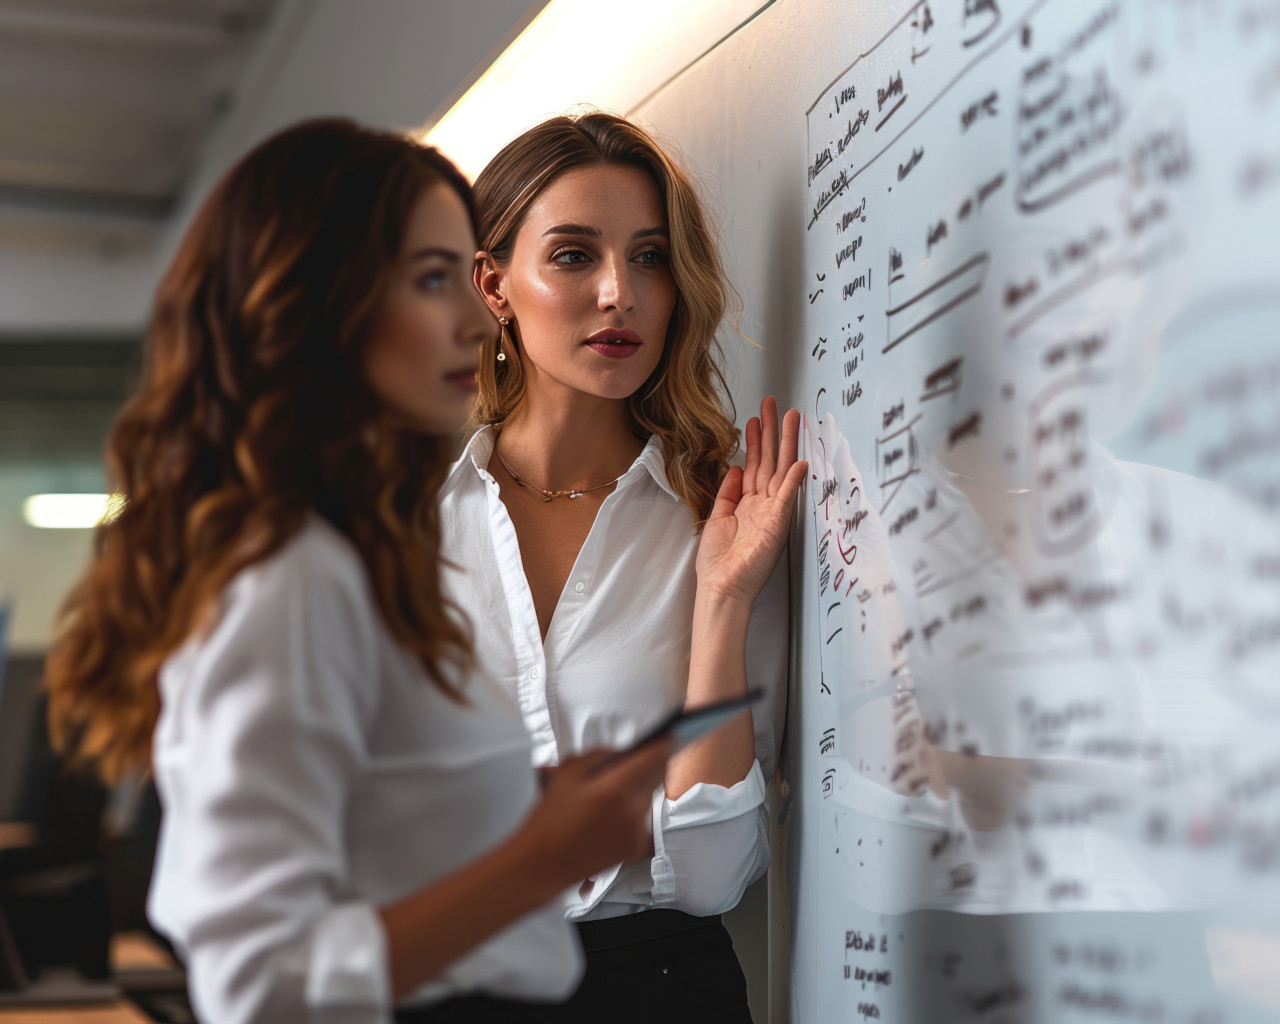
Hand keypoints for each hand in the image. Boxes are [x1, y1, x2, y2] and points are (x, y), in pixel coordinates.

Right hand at [516, 738, 672, 884]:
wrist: (544, 862)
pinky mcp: (636, 846)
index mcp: (614, 789)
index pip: (655, 758)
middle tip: (632, 760)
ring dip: (639, 787)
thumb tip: (625, 749)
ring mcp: (636, 832)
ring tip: (609, 793)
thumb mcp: (568, 772)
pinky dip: (632, 810)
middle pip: (658, 775)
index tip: (665, 734)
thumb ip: (601, 754)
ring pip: (650, 796)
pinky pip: (643, 817)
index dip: (662, 742)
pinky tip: (609, 814)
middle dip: (650, 764)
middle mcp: (631, 812)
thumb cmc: (550, 819)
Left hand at [696, 396, 807, 605]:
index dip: (754, 442)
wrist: (722, 588)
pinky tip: (800, 459)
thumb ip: (727, 494)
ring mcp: (772, 512)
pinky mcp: (777, 523)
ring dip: (785, 443)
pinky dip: (794, 478)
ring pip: (780, 470)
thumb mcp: (716, 519)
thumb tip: (734, 468)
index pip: (753, 466)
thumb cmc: (718, 563)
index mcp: (747, 505)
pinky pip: (787, 495)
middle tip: (774, 405)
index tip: (754, 419)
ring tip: (790, 417)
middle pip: (769, 461)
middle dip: (771, 432)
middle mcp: (762, 505)